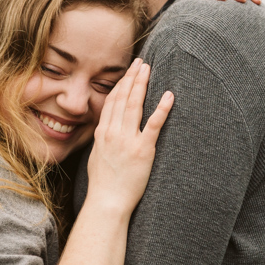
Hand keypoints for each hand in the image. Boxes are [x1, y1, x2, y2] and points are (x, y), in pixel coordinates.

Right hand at [86, 59, 173, 216]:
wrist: (107, 201)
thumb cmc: (103, 184)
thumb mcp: (96, 156)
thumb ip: (102, 140)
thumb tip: (106, 129)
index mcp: (102, 133)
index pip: (111, 101)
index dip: (121, 84)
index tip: (128, 72)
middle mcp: (113, 132)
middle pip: (123, 97)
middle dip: (132, 77)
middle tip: (141, 62)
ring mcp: (127, 140)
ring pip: (135, 105)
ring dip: (142, 84)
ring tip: (149, 69)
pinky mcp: (143, 150)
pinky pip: (154, 125)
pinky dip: (161, 108)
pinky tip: (169, 95)